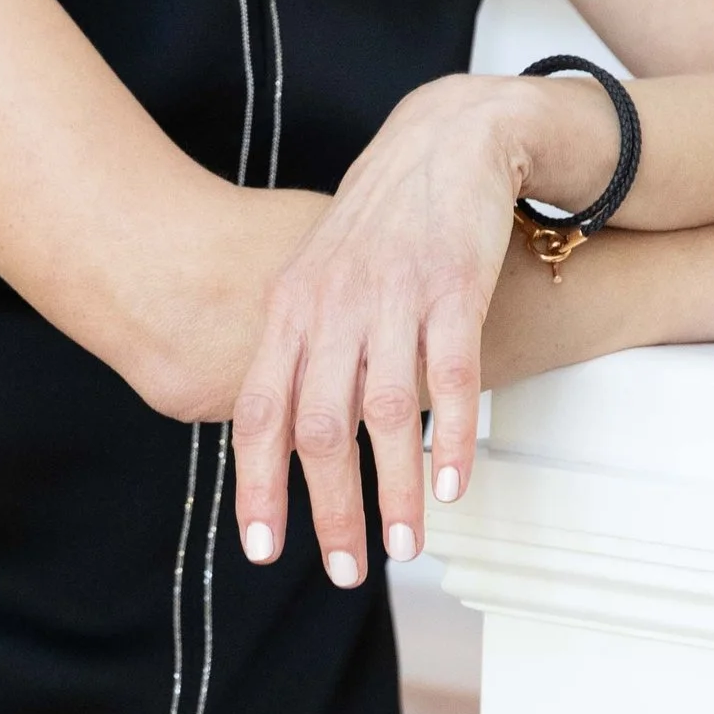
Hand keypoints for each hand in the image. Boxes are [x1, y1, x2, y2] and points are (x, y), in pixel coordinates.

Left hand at [229, 76, 533, 580]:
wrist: (446, 140)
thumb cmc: (379, 224)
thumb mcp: (318, 279)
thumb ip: (300, 351)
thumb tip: (278, 436)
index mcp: (292, 311)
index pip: (260, 412)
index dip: (258, 485)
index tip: (265, 549)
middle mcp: (335, 307)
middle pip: (320, 427)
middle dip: (330, 509)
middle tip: (344, 573)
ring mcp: (394, 297)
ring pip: (386, 414)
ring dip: (394, 491)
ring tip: (405, 549)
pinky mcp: (455, 289)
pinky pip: (451, 377)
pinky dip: (450, 438)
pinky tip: (453, 486)